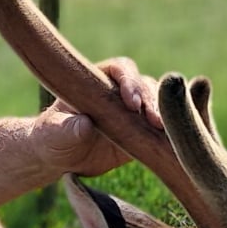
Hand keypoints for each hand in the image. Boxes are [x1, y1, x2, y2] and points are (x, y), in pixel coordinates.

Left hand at [41, 56, 161, 179]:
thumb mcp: (53, 134)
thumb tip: (84, 124)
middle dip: (152, 101)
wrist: (61, 158)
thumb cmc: (52, 138)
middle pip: (145, 85)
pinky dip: (171, 131)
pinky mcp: (144, 131)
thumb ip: (65, 129)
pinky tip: (174, 141)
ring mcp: (134, 111)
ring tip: (163, 131)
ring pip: (158, 103)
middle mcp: (120, 91)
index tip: (132, 104)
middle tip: (154, 121)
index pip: (121, 69)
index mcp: (98, 79)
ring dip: (164, 115)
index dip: (130, 82)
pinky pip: (163, 127)